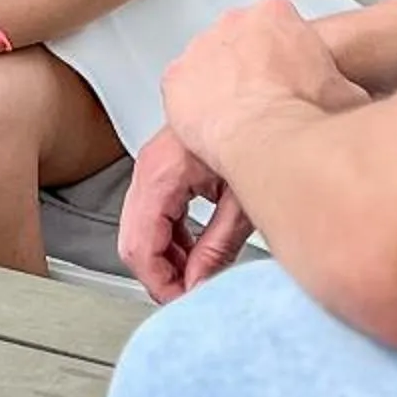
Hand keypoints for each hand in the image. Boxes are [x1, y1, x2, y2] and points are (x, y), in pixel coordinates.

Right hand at [117, 128, 259, 303]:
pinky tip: (196, 251)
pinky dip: (171, 239)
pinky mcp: (165, 168)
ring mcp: (154, 166)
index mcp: (162, 173)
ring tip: (197, 276)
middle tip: (188, 296)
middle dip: (160, 274)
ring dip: (167, 258)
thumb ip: (217, 247)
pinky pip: (154, 213)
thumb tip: (199, 284)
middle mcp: (150, 168)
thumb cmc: (258, 130)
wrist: (262, 95)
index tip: (180, 301)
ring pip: (141, 227)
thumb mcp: (241, 200)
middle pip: (134, 239)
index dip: (159, 283)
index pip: (139, 246)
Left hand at [160, 0, 359, 171]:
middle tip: (261, 99)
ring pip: (207, 64)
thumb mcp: (346, 92)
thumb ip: (344, 83)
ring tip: (237, 118)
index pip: (274, 24)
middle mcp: (234, 23)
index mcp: (274, 16)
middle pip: (237, 40)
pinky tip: (211, 126)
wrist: (269, 136)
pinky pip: (181, 89)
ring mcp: (202, 49)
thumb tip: (358, 96)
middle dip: (248, 67)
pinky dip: (192, 107)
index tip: (284, 77)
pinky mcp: (177, 78)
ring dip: (219, 85)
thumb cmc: (303, 114)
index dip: (281, 55)